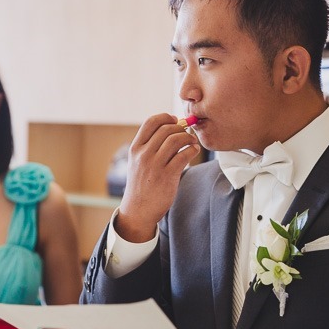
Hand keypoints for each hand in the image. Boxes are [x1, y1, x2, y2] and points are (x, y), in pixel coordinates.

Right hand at [117, 114, 199, 241]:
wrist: (138, 210)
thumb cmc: (142, 185)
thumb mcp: (137, 162)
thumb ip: (148, 146)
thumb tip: (170, 128)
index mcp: (135, 148)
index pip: (151, 122)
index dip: (166, 117)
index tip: (175, 120)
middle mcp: (143, 155)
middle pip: (166, 129)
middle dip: (180, 128)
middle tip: (187, 133)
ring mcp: (155, 165)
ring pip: (176, 140)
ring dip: (188, 138)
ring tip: (192, 142)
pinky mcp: (167, 176)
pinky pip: (183, 155)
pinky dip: (192, 150)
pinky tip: (193, 152)